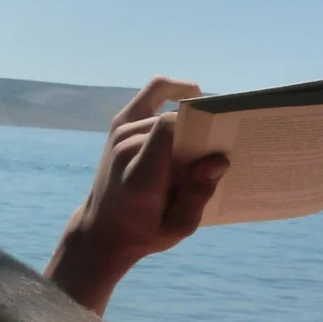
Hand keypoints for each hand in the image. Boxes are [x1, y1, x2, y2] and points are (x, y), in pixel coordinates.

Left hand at [48, 78, 228, 312]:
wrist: (103, 229)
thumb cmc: (146, 231)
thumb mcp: (178, 227)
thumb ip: (198, 194)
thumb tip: (219, 159)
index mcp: (140, 175)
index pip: (167, 128)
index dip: (197, 129)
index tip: (216, 145)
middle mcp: (126, 147)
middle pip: (172, 119)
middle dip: (199, 132)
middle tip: (212, 153)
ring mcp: (120, 131)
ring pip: (169, 109)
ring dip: (188, 125)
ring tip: (196, 150)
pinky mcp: (121, 123)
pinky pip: (154, 91)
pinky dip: (177, 90)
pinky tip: (195, 103)